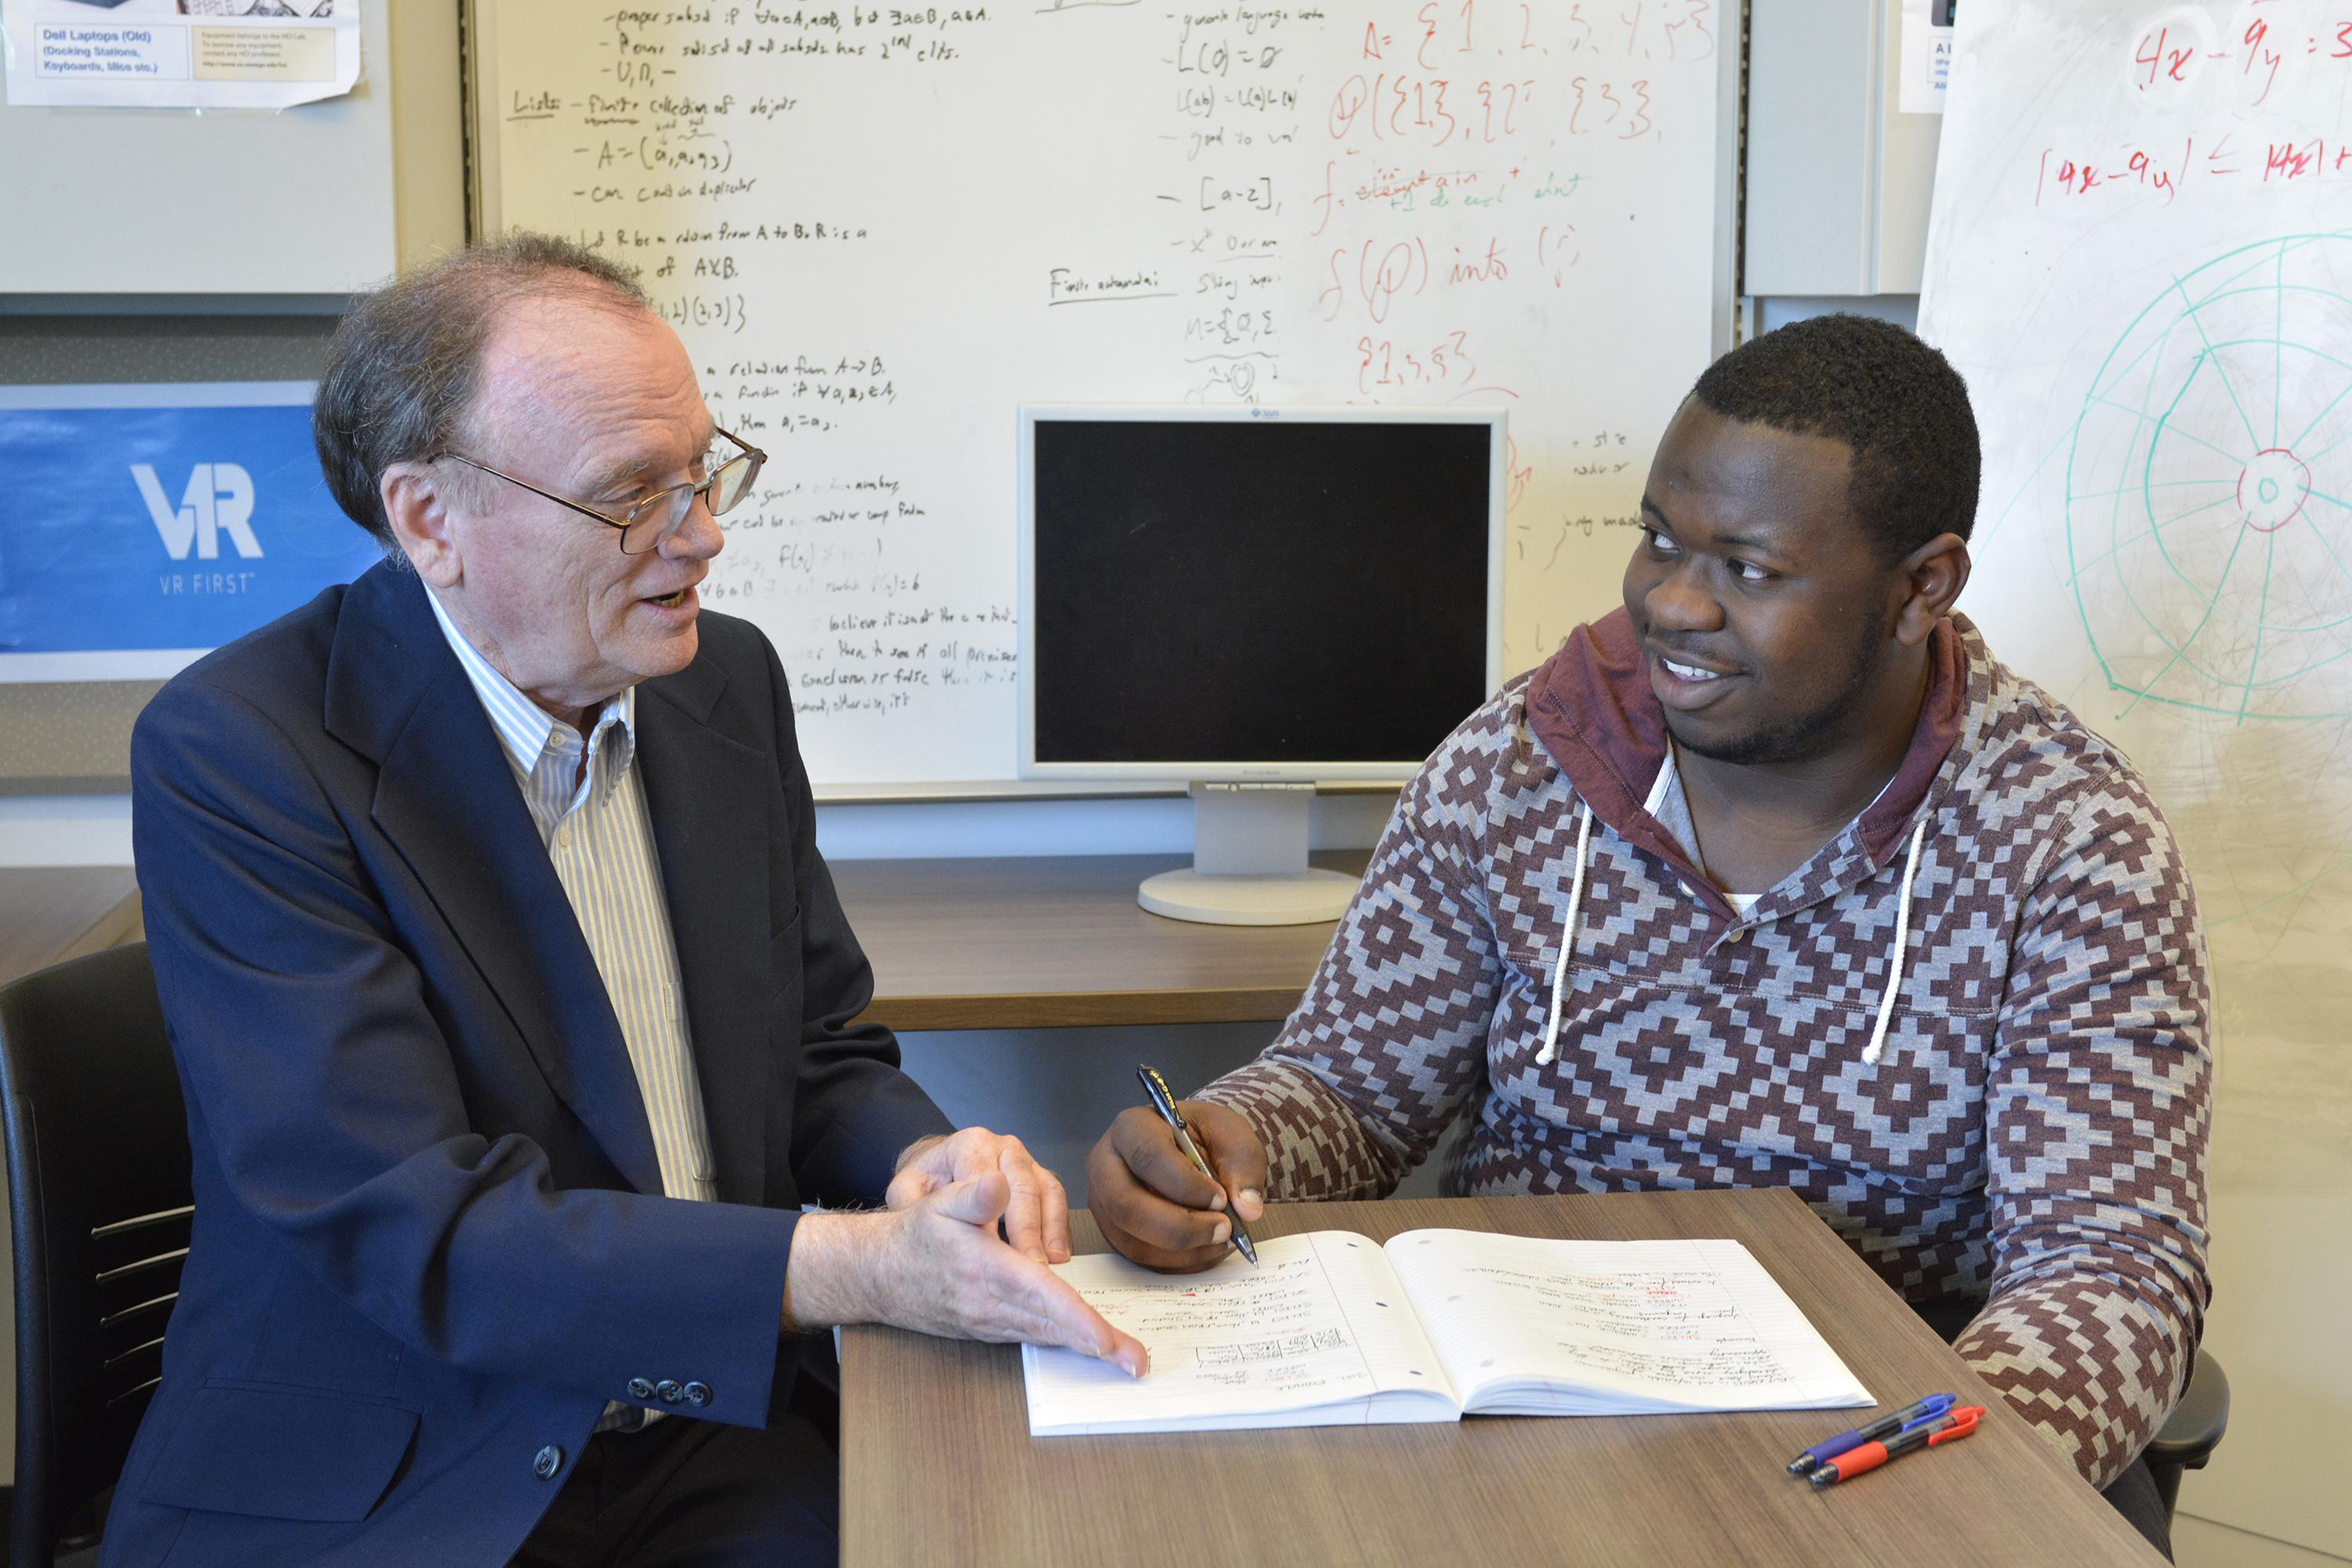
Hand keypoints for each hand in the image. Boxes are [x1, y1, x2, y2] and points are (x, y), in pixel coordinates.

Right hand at [785, 1173, 1147, 1376]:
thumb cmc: (914, 1236)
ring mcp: (991, 1322)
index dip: (1080, 1321)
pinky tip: (1081, 1341)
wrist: (877, 1275)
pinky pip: (1032, 1335)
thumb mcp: (938, 1203)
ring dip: (1083, 1346)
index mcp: (989, 1272)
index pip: (1045, 1298)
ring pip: (1046, 1334)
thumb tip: (999, 1182)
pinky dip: (1061, 1340)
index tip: (1110, 1342)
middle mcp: (993, 1305)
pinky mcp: (988, 1328)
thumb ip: (972, 1193)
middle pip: (1055, 1327)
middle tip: (1137, 1363)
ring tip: (1120, 1357)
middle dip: (1098, 1345)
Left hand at [887, 1128, 1071, 1263]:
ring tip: (1048, 1266)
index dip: (990, 1218)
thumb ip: (912, 1201)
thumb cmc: (925, 1186)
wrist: (941, 1176)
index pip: (986, 1180)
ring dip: (1050, 1231)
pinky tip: (1058, 1257)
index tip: (990, 1251)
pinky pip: (1058, 1201)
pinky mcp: (1042, 1180)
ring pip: (1047, 1192)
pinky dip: (1060, 1230)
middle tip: (1028, 1266)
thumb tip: (926, 1214)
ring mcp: (1028, 1162)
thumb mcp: (908, 1191)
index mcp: (971, 1144)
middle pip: (1023, 1185)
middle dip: (1027, 1229)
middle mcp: (1004, 1147)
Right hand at [1085, 1101, 1267, 1271]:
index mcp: (1132, 1127)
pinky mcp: (1114, 1232)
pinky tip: (1207, 1248)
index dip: (1186, 1185)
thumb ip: (1244, 1165)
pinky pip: (1141, 1259)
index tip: (1222, 1199)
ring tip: (1222, 1239)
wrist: (1190, 1147)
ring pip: (1133, 1241)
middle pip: (1127, 1206)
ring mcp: (1104, 1203)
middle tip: (1224, 1230)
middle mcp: (1106, 1165)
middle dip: (1181, 1228)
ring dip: (1185, 1251)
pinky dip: (1180, 1262)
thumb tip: (1246, 1208)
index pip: (1148, 1157)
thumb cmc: (1204, 1136)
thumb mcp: (1231, 1134)